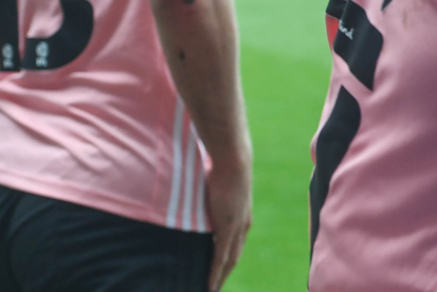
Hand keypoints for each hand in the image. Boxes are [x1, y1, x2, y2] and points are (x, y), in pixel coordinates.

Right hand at [205, 153, 251, 290]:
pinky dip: (215, 274)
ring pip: (228, 262)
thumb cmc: (220, 166)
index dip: (225, 263)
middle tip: (212, 291)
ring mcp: (237, 227)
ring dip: (219, 279)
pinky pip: (221, 256)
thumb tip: (194, 197)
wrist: (232, 157)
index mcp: (241, 218)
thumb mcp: (214, 188)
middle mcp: (242, 226)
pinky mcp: (228, 226)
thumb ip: (206, 199)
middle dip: (223, 277)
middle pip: (233, 259)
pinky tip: (209, 287)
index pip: (233, 247)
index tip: (218, 276)